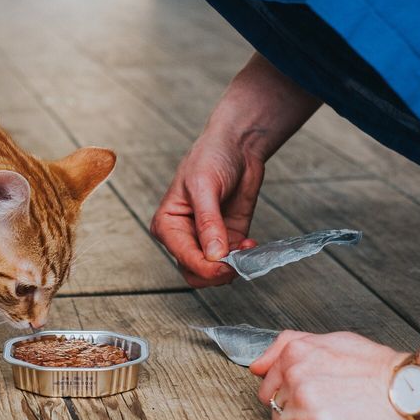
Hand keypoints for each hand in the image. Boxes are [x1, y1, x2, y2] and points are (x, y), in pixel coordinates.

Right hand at [150, 130, 262, 286]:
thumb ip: (208, 223)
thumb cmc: (210, 158)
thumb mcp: (205, 187)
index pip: (184, 258)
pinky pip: (233, 262)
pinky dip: (244, 260)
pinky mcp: (228, 239)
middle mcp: (184, 236)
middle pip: (195, 272)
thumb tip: (214, 254)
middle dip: (217, 273)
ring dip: (232, 268)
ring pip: (213, 273)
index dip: (206, 266)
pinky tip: (252, 245)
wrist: (237, 147)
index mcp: (167, 225)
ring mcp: (207, 240)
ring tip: (246, 249)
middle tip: (236, 262)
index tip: (225, 265)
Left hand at [250, 331, 419, 419]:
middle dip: (295, 409)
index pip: (267, 382)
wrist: (416, 392)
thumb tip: (256, 366)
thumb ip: (289, 346)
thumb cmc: (381, 369)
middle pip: (274, 405)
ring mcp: (305, 405)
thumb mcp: (334, 341)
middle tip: (327, 407)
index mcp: (297, 354)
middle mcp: (296, 377)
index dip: (288, 391)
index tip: (311, 394)